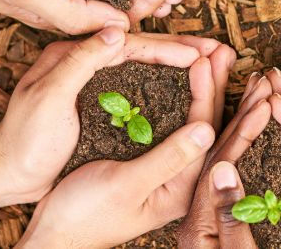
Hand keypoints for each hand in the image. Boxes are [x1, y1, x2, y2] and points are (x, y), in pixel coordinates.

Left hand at [0, 29, 228, 205]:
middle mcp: (83, 61)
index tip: (202, 52)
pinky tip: (184, 90)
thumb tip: (116, 31)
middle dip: (182, 49)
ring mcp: (91, 81)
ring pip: (144, 65)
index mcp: (71, 52)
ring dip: (178, 65)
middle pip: (142, 49)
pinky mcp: (96, 101)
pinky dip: (164, 83)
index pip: (130, 43)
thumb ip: (79, 62)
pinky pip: (137, 85)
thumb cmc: (22, 140)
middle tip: (220, 52)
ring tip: (212, 66)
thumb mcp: (47, 98)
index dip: (169, 47)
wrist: (3, 173)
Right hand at [14, 35, 233, 248]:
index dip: (208, 91)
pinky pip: (177, 126)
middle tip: (226, 49)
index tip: (207, 57)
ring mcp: (168, 172)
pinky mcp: (152, 165)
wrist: (54, 236)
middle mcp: (181, 180)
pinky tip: (186, 83)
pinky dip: (185, 100)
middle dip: (220, 86)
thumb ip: (167, 158)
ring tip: (215, 58)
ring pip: (195, 122)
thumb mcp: (126, 185)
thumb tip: (207, 128)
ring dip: (207, 89)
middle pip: (209, 124)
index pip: (205, 130)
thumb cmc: (84, 215)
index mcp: (182, 188)